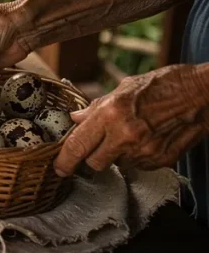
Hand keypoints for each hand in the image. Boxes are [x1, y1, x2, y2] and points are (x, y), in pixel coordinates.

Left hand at [54, 65, 208, 175]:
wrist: (204, 93)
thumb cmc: (164, 84)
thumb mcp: (125, 87)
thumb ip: (97, 107)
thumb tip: (76, 119)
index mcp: (111, 113)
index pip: (78, 145)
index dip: (64, 160)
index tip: (59, 168)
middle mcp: (126, 135)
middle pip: (95, 163)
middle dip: (92, 157)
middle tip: (98, 145)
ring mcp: (145, 150)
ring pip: (118, 165)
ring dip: (118, 155)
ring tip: (130, 135)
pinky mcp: (162, 160)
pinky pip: (139, 165)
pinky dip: (137, 156)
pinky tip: (147, 139)